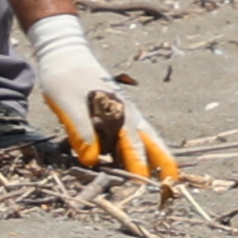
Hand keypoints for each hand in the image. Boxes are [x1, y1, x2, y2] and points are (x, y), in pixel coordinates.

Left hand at [22, 12, 178, 182]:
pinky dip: (138, 147)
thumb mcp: (68, 105)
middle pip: (152, 142)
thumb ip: (82, 132)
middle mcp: (128, 114)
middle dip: (163, 162)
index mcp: (120, 113)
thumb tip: (92, 160)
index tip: (143, 185)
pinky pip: (132, 133)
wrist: (64, 52)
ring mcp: (124, 111)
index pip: (135, 148)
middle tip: (173, 181)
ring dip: (154, 156)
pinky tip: (131, 158)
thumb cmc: (65, 78)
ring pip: (145, 137)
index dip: (139, 168)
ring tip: (161, 175)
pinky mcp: (115, 110)